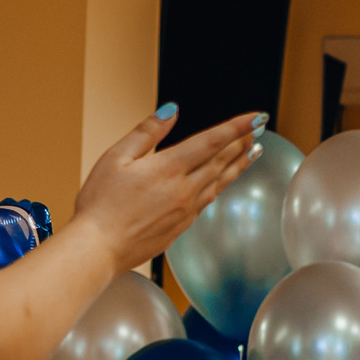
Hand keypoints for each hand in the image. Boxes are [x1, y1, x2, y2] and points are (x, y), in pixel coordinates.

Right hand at [68, 110, 267, 280]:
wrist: (100, 248)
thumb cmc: (101, 203)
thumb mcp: (116, 157)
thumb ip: (147, 132)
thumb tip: (171, 111)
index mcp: (168, 169)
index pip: (211, 141)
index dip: (237, 127)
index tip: (256, 117)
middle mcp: (184, 190)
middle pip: (222, 161)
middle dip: (243, 142)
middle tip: (259, 128)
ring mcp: (187, 211)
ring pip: (220, 182)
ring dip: (239, 164)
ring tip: (254, 152)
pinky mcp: (183, 226)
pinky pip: (208, 200)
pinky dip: (221, 184)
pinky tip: (223, 180)